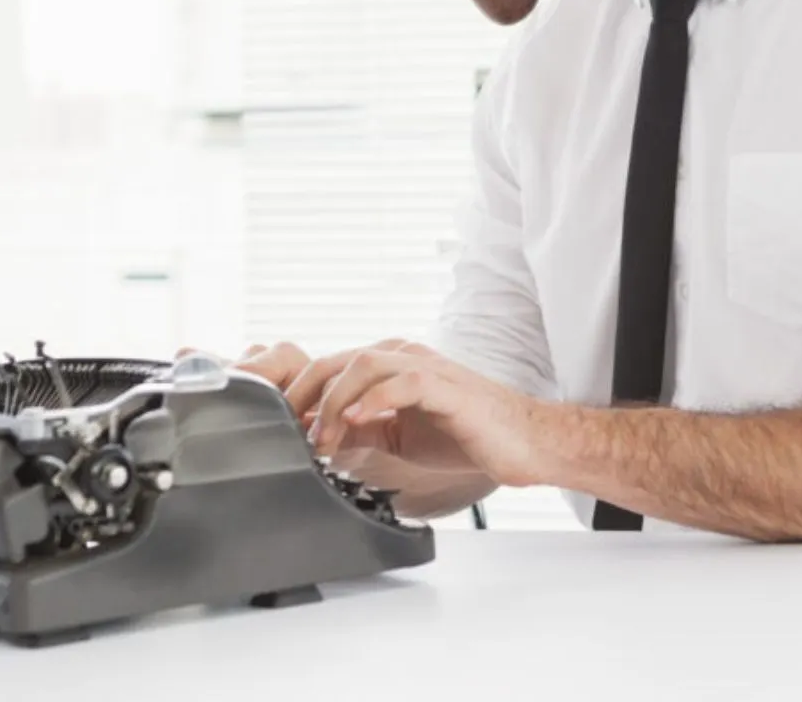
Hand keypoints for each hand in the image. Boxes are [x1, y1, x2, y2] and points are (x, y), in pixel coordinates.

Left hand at [305, 341, 551, 488]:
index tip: (280, 428)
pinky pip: (402, 381)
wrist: (520, 443)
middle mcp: (402, 357)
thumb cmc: (464, 436)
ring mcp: (424, 366)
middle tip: (287, 432)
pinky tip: (356, 422)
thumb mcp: (398, 437)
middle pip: (336, 360)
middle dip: (303, 395)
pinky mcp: (445, 385)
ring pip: (362, 364)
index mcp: (389, 366)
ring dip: (332, 402)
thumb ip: (361, 431)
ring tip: (321, 439)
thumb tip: (317, 440)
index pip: (331, 368)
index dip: (299, 396)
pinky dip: (372, 400)